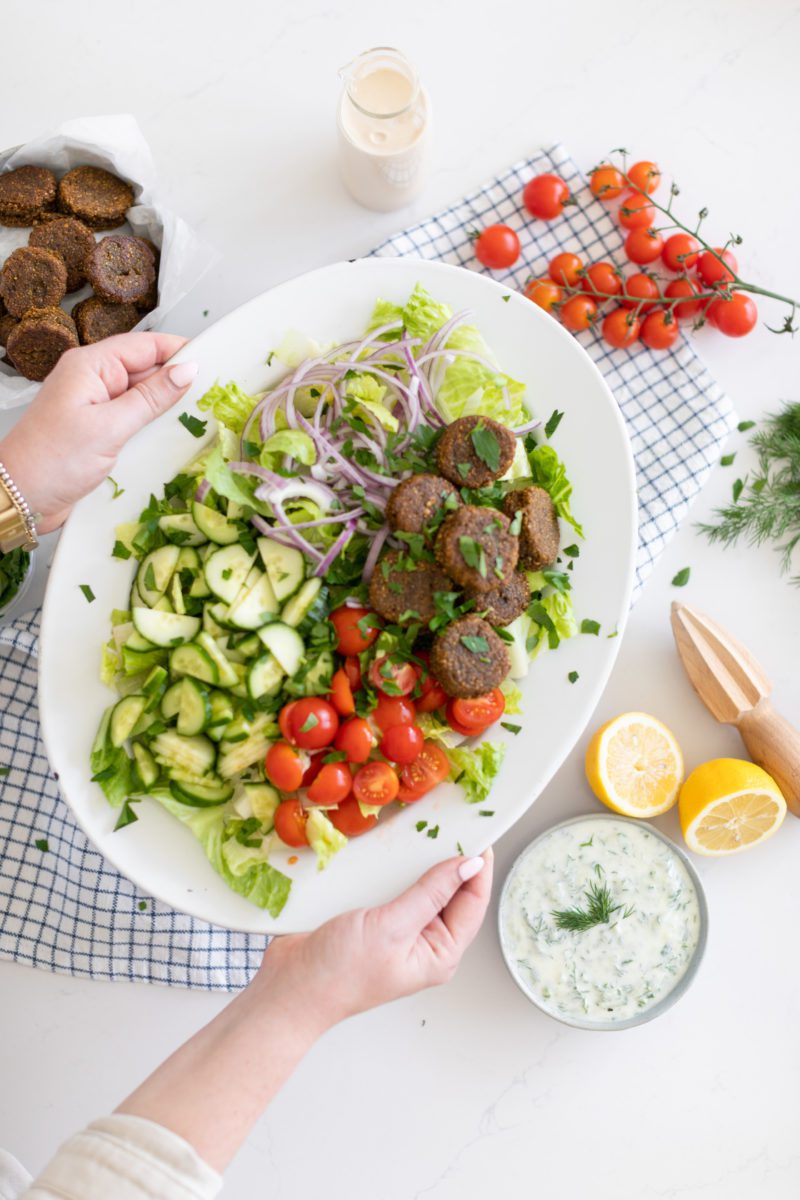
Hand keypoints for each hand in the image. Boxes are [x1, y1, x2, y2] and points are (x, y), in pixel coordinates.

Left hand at [0, 333, 197, 532]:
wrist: (20, 496)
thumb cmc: (52, 461)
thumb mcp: (110, 427)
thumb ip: (151, 397)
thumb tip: (185, 370)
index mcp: (89, 365)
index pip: (144, 344)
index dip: (179, 350)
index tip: (212, 361)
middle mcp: (92, 380)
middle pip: (146, 368)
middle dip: (175, 381)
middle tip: (210, 396)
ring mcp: (95, 406)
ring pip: (142, 396)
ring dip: (166, 407)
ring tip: (195, 417)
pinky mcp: (98, 430)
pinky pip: (134, 419)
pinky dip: (152, 426)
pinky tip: (170, 437)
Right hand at [255, 850, 493, 1033]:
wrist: (289, 988)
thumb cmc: (340, 972)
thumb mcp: (393, 928)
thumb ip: (431, 894)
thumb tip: (469, 866)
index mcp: (440, 954)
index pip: (472, 903)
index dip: (479, 867)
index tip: (479, 832)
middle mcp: (424, 943)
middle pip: (451, 893)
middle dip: (452, 860)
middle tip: (452, 823)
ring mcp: (398, 931)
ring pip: (423, 887)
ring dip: (423, 861)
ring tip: (427, 829)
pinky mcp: (374, 920)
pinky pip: (395, 887)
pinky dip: (397, 867)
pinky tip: (394, 848)